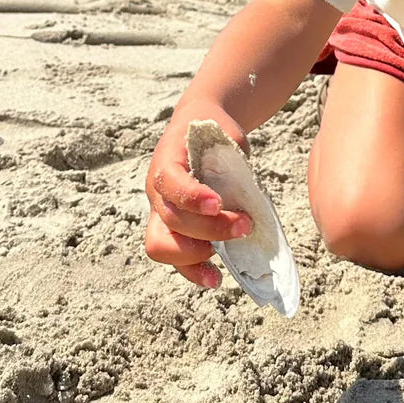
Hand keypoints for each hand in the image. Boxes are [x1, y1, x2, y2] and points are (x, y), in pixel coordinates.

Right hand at [143, 108, 252, 289]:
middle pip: (171, 220)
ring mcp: (160, 214)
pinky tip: (215, 278)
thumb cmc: (213, 131)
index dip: (191, 196)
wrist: (198, 124)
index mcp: (167, 162)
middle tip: (245, 225)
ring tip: (227, 257)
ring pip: (162, 246)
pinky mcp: (172, 231)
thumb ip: (232, 163)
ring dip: (196, 256)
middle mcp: (157, 192)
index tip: (217, 203)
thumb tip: (246, 197)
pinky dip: (194, 271)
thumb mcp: (224, 136)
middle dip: (209, 229)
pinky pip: (174, 259)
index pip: (169, 182)